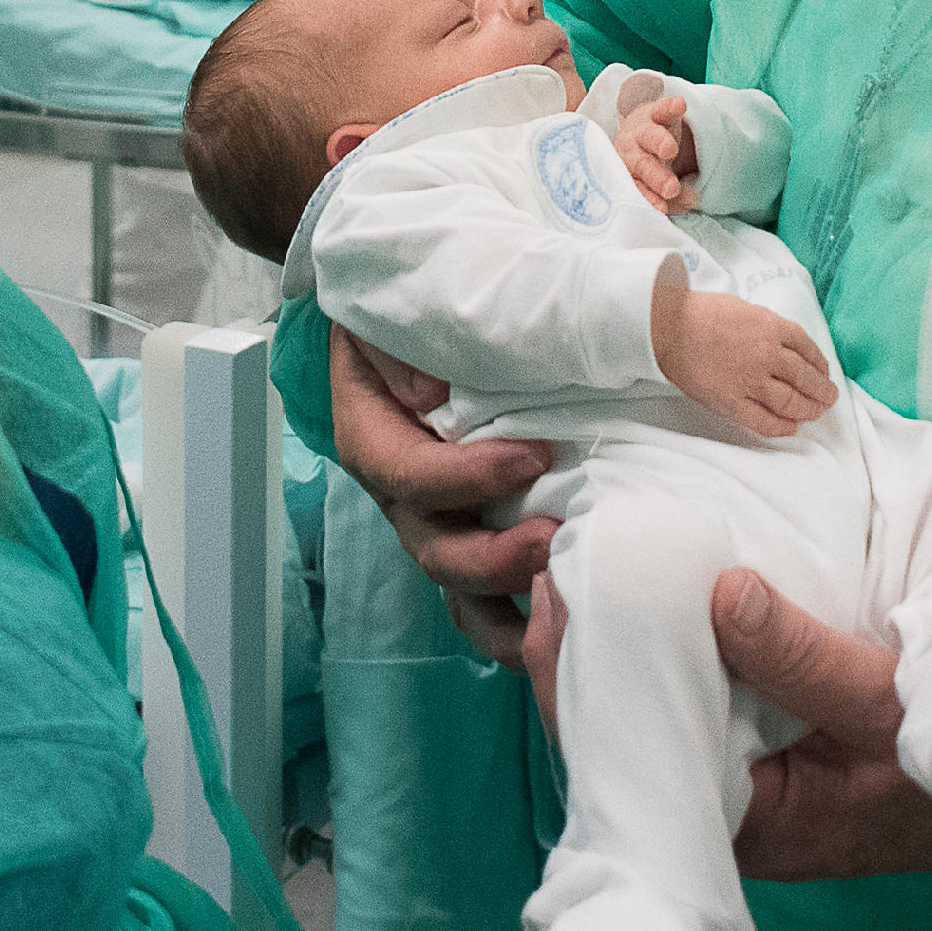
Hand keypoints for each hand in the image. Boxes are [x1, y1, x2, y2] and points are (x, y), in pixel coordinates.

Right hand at [326, 320, 556, 664]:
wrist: (421, 312)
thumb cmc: (411, 308)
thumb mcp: (392, 311)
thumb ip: (402, 350)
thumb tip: (432, 396)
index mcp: (373, 434)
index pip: (408, 476)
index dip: (467, 478)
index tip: (536, 455)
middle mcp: (400, 491)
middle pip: (433, 546)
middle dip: (492, 556)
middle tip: (552, 537)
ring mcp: (438, 518)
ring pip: (458, 586)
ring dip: (507, 603)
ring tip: (559, 603)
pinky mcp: (477, 529)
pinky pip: (488, 592)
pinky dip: (519, 615)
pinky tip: (559, 622)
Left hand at [518, 566, 931, 886]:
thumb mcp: (884, 706)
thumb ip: (800, 657)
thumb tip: (717, 590)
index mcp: (737, 826)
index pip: (617, 760)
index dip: (571, 677)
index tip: (553, 591)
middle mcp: (723, 814)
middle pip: (619, 732)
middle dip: (580, 650)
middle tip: (555, 555)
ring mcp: (742, 782)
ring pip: (652, 714)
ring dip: (619, 644)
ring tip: (587, 559)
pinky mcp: (765, 749)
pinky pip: (695, 700)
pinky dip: (668, 647)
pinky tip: (653, 591)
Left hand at [613, 92, 699, 212]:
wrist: (641, 131)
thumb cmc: (649, 166)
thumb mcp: (659, 184)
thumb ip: (674, 197)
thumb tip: (692, 201)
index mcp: (628, 174)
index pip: (637, 188)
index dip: (648, 198)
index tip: (662, 208)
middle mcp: (629, 152)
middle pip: (641, 164)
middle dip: (656, 176)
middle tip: (671, 188)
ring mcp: (640, 130)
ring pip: (648, 135)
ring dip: (658, 142)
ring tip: (669, 149)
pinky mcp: (654, 111)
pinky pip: (661, 108)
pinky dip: (670, 106)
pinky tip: (680, 106)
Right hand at [653, 288, 834, 437]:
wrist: (668, 326)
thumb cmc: (702, 312)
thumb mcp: (745, 308)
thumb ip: (766, 327)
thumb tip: (781, 344)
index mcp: (772, 327)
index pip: (808, 349)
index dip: (820, 364)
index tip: (824, 373)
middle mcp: (768, 355)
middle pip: (805, 378)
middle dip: (822, 390)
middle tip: (829, 397)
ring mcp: (751, 380)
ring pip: (790, 401)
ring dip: (808, 409)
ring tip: (816, 413)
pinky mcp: (732, 401)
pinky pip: (763, 420)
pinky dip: (781, 427)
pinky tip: (791, 428)